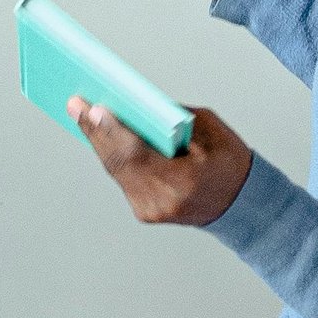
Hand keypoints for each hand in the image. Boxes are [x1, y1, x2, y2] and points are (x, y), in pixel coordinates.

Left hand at [70, 96, 252, 225]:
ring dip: (98, 142)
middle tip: (75, 105)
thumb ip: (169, 118)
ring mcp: (151, 210)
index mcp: (183, 181)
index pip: (136, 153)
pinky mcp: (144, 212)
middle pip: (117, 163)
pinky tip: (100, 136)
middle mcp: (162, 201)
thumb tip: (131, 107)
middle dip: (94, 132)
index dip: (110, 130)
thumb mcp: (208, 130)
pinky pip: (122, 178)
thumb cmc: (229, 161)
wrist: (242, 203)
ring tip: (81, 115)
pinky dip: (112, 156)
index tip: (91, 108)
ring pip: (115, 171)